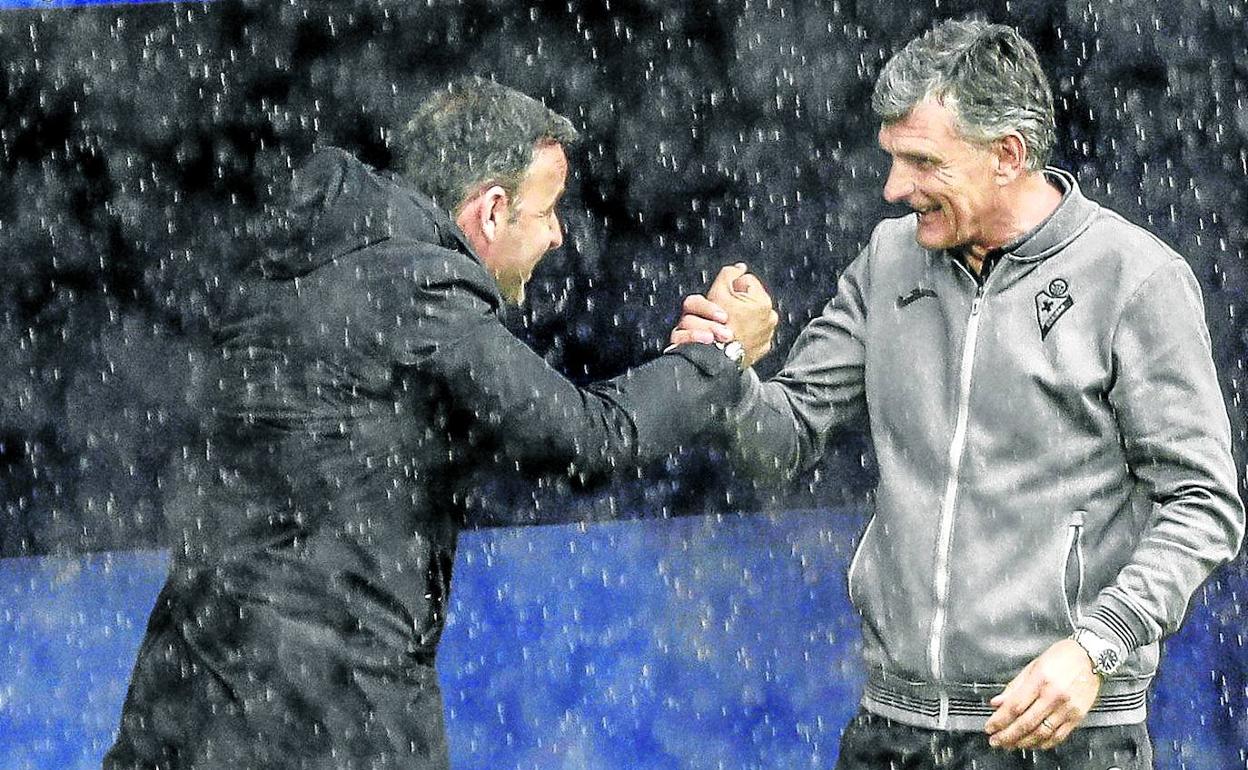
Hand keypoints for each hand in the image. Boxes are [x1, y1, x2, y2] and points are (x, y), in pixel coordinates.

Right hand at [670, 263, 777, 367]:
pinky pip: (753, 335)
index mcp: (763, 302)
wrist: (717, 359)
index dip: (731, 286)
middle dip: (736, 302)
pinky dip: (744, 333)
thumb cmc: (717, 327)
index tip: (722, 297)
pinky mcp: (761, 349)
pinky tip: (733, 336)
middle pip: (749, 300)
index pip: (746, 281)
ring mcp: (767, 334)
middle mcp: (770, 317)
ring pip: (751, 317)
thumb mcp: (718, 293)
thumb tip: (739, 267)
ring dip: (740, 318)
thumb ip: (728, 274)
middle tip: (723, 311)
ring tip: (727, 324)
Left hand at [984, 639, 1100, 750]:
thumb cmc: (1062, 657)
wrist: (1091, 657)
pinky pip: (1059, 736)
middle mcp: (1054, 696)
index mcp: (1040, 680)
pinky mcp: (1077, 716)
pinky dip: (1044, 743)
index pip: (1015, 706)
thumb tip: (997, 702)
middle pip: (1026, 723)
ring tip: (1010, 744)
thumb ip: (1014, 687)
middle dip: (1007, 735)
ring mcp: (1067, 708)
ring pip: (1041, 733)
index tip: (990, 727)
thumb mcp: (1033, 666)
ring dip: (1023, 742)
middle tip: (996, 741)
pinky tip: (1033, 744)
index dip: (999, 720)